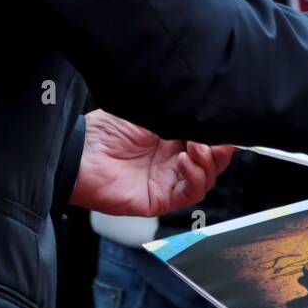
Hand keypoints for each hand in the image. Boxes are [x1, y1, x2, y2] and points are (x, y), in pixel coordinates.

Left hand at [69, 109, 234, 215]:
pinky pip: (190, 194)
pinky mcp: (161, 199)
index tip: (227, 122)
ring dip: (208, 162)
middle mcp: (173, 159)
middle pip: (213, 160)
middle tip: (216, 137)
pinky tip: (184, 161)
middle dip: (220, 148)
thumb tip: (205, 107)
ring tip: (196, 147)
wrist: (81, 153)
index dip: (220, 133)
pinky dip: (195, 178)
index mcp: (172, 137)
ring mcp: (168, 180)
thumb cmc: (105, 130)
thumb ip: (177, 113)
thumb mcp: (149, 112)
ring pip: (207, 178)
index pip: (208, 138)